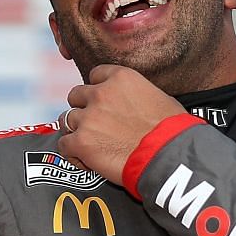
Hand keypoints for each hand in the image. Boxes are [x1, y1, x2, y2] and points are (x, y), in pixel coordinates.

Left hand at [56, 64, 185, 181]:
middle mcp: (100, 93)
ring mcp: (88, 117)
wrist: (167, 156)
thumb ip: (137, 94)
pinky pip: (63, 144)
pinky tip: (85, 160)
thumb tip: (135, 102)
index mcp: (121, 78)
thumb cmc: (172, 130)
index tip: (102, 102)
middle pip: (76, 95)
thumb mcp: (159, 98)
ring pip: (66, 119)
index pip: (95, 75)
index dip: (97, 89)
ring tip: (90, 144)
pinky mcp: (81, 142)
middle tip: (95, 124)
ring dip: (76, 131)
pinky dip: (72, 153)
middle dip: (83, 109)